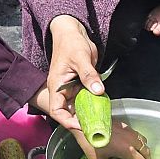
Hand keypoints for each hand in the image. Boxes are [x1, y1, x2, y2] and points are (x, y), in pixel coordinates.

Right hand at [45, 15, 100, 138]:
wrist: (73, 31)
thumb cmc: (70, 42)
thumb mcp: (80, 58)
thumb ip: (88, 75)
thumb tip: (98, 90)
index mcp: (56, 86)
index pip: (57, 110)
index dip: (67, 121)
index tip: (81, 125)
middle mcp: (63, 90)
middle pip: (68, 112)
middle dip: (80, 120)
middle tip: (95, 126)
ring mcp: (72, 88)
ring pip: (79, 107)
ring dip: (88, 113)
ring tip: (101, 120)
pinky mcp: (81, 85)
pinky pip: (86, 98)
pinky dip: (94, 103)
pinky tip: (103, 107)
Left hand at [78, 120, 151, 158]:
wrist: (87, 123)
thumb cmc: (91, 143)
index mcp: (128, 151)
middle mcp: (132, 141)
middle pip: (146, 152)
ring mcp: (130, 132)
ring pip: (144, 142)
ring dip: (145, 150)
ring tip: (142, 155)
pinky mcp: (125, 126)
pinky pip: (138, 135)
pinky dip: (140, 142)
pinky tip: (133, 144)